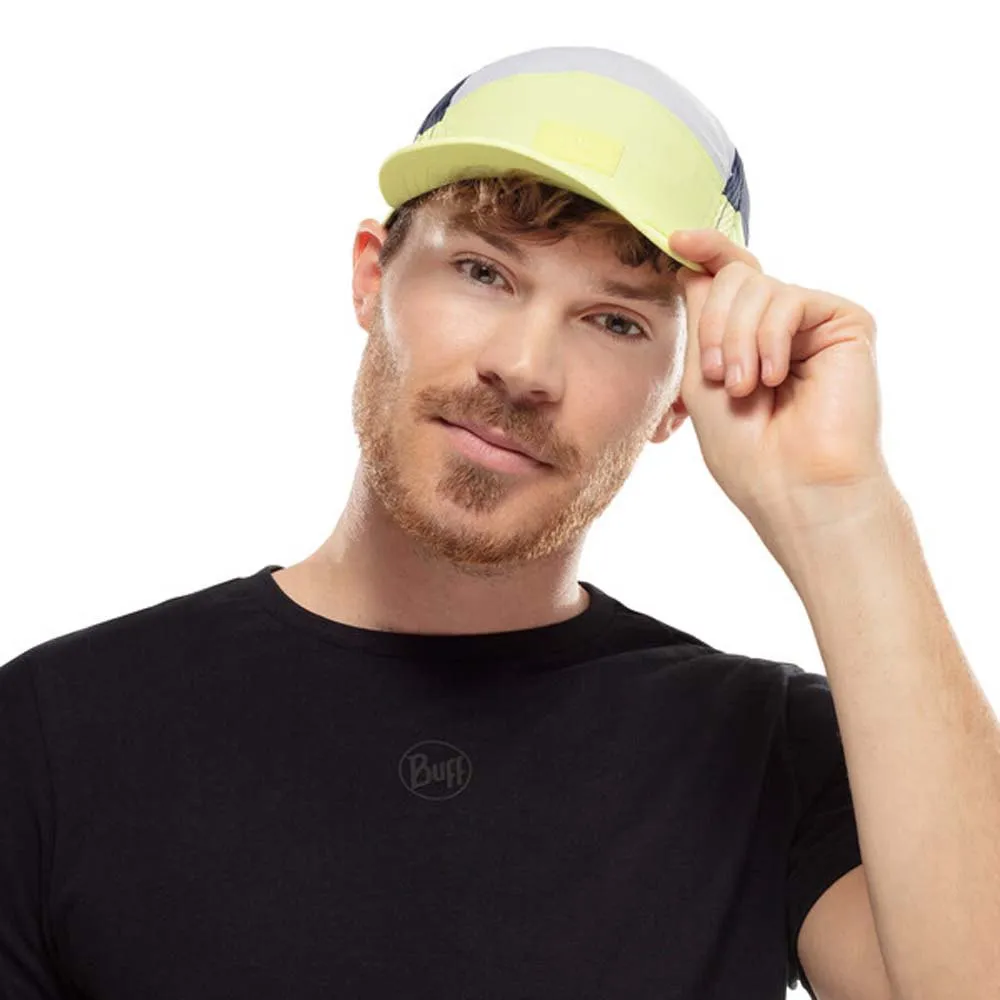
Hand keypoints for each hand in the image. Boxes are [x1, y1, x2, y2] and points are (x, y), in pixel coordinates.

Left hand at [668, 228, 889, 530]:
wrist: (794, 486)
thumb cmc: (746, 449)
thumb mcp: (703, 375)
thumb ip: (701, 316)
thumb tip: (694, 263)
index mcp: (750, 336)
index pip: (727, 278)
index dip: (706, 251)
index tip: (676, 239)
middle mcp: (783, 323)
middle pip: (733, 277)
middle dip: (714, 326)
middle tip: (720, 377)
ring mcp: (814, 321)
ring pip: (755, 285)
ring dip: (737, 339)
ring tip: (745, 387)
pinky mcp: (845, 321)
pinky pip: (788, 298)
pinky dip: (768, 339)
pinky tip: (774, 376)